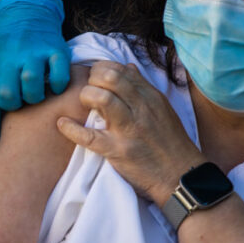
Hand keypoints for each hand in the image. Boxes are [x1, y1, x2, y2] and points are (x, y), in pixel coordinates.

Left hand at [0, 0, 70, 150]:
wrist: (25, 14)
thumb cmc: (4, 50)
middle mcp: (11, 58)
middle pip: (9, 95)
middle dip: (15, 104)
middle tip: (21, 99)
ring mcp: (34, 53)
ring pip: (33, 86)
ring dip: (35, 96)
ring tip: (36, 92)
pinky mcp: (56, 50)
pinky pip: (60, 77)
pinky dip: (59, 86)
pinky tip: (54, 84)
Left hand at [56, 61, 203, 204]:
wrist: (180, 175)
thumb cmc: (171, 142)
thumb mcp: (162, 108)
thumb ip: (143, 87)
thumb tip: (128, 67)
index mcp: (150, 97)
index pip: (121, 70)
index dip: (102, 68)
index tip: (96, 76)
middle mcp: (140, 109)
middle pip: (111, 78)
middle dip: (93, 78)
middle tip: (89, 88)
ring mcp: (128, 129)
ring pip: (102, 99)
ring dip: (86, 96)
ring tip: (84, 103)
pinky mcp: (118, 151)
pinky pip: (89, 137)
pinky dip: (71, 129)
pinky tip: (63, 124)